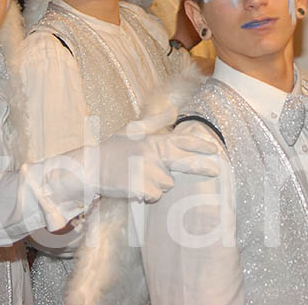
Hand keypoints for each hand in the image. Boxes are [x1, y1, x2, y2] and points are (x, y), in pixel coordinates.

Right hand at [83, 114, 219, 201]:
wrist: (91, 167)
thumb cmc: (113, 148)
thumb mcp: (132, 130)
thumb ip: (156, 122)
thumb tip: (174, 110)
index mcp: (152, 140)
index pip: (180, 141)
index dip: (198, 145)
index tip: (214, 149)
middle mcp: (153, 155)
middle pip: (184, 163)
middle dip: (202, 166)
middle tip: (217, 170)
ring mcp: (148, 172)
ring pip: (167, 185)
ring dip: (157, 184)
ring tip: (138, 176)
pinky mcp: (142, 188)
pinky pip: (155, 196)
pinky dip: (147, 195)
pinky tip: (133, 186)